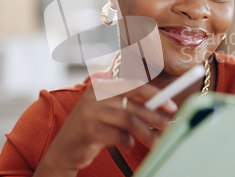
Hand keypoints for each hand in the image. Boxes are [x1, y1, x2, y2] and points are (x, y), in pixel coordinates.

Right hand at [34, 80, 177, 175]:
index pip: (134, 85)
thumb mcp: (107, 112)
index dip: (156, 94)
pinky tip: (127, 146)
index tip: (171, 105)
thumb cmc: (91, 129)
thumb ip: (128, 106)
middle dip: (154, 115)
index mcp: (102, 86)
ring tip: (154, 142)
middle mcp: (95, 95)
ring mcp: (90, 111)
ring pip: (129, 119)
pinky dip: (128, 142)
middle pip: (133, 103)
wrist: (63, 150)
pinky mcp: (89, 129)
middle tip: (167, 125)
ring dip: (146, 133)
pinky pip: (119, 136)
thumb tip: (160, 108)